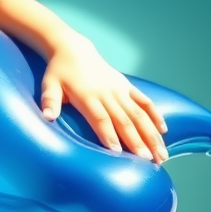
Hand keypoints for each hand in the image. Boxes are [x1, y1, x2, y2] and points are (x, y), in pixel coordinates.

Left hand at [41, 36, 167, 162]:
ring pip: (139, 114)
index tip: (118, 153)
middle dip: (137, 142)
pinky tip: (164, 131)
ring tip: (161, 154)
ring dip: (151, 134)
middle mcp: (107, 94)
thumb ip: (49, 101)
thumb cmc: (59, 71)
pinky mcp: (127, 85)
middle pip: (125, 120)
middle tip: (149, 162)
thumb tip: (47, 117)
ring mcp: (120, 89)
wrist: (74, 50)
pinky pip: (144, 101)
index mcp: (88, 96)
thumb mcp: (49, 84)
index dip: (109, 135)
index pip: (101, 119)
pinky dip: (155, 114)